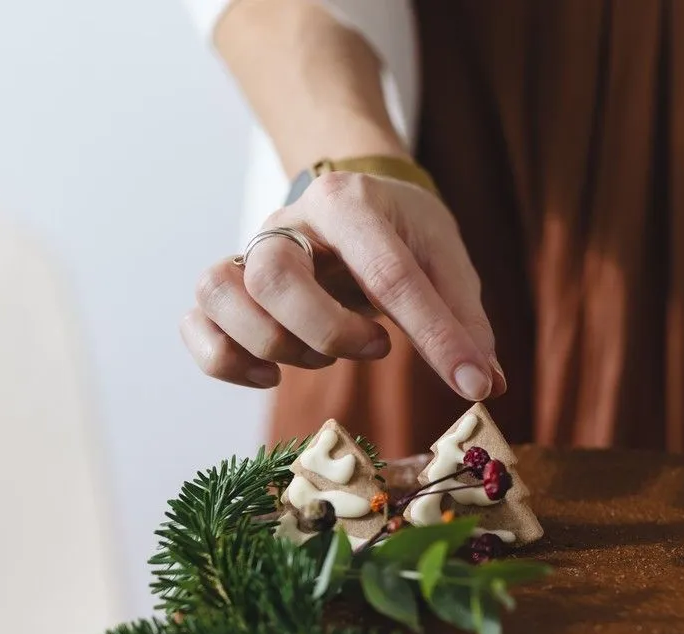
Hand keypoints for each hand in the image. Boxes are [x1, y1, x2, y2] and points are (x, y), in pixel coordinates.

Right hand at [181, 171, 504, 398]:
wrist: (352, 197)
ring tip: (322, 356)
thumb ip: (466, 319)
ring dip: (275, 343)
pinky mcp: (228, 286)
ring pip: (221, 293)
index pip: (390, 275)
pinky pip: (195, 322)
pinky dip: (225, 360)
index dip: (436, 338)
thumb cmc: (402, 232)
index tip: (472, 384)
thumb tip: (488, 385)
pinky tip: (270, 373)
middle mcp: (290, 222)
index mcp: (352, 203)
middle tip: (376, 347)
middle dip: (328, 332)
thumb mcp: (446, 259)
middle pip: (274, 277)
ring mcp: (250, 251)